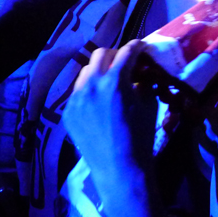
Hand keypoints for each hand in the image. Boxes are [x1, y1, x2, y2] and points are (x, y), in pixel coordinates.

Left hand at [63, 41, 157, 176]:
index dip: (136, 46)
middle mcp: (92, 84)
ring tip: (108, 81)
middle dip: (115, 54)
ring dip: (99, 70)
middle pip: (100, 54)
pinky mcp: (68, 112)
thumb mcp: (149, 106)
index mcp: (115, 81)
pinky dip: (89, 89)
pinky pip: (78, 91)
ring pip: (86, 71)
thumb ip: (143, 84)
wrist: (119, 169)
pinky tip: (98, 101)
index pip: (126, 52)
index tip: (141, 47)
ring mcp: (76, 98)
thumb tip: (141, 74)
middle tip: (124, 63)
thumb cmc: (140, 138)